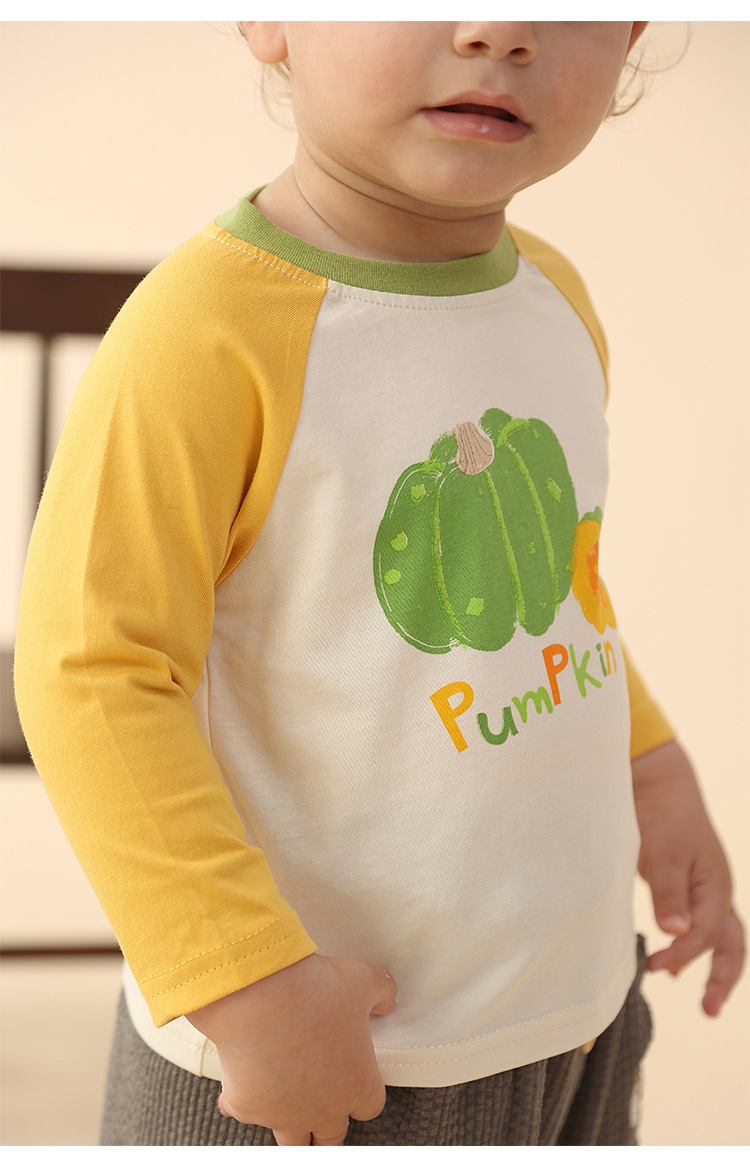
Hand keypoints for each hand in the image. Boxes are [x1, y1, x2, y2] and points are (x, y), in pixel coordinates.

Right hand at [186, 953, 396, 1145]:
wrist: (263, 996)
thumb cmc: (315, 991)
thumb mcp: (364, 980)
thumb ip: (383, 991)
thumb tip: (387, 1000)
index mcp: (358, 1085)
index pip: (369, 1106)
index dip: (361, 1092)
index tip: (352, 1076)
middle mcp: (324, 1109)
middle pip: (332, 1137)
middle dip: (328, 1121)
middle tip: (321, 1101)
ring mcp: (284, 1114)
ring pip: (293, 1142)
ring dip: (291, 1125)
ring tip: (286, 1105)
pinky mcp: (248, 1107)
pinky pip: (244, 1111)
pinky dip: (242, 1099)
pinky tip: (241, 1080)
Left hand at [631, 740, 744, 1014]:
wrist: (657, 778)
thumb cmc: (661, 812)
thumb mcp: (661, 852)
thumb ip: (668, 892)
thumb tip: (676, 931)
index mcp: (715, 884)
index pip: (706, 934)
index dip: (683, 954)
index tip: (654, 965)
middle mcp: (716, 888)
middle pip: (731, 942)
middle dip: (724, 977)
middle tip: (709, 1009)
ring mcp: (704, 885)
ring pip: (720, 933)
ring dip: (711, 962)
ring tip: (700, 994)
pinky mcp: (687, 881)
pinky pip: (702, 920)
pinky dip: (696, 942)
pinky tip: (674, 954)